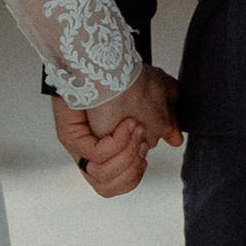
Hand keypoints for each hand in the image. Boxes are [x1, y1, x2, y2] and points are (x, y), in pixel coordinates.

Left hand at [49, 67, 182, 197]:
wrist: (105, 58)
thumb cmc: (127, 76)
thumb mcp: (159, 100)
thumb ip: (167, 123)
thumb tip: (174, 140)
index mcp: (108, 148)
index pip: (120, 183)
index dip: (136, 172)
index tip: (145, 146)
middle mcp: (90, 152)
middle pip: (110, 186)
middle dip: (132, 162)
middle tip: (139, 134)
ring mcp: (78, 147)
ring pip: (103, 178)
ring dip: (127, 153)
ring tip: (132, 126)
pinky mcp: (70, 138)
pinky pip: (98, 158)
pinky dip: (117, 143)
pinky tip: (125, 124)